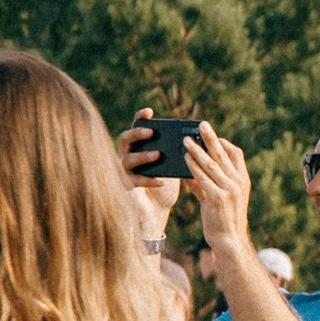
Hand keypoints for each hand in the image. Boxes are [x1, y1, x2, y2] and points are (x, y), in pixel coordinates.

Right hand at [120, 108, 180, 237]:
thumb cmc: (166, 184)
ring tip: (157, 155)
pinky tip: (162, 180)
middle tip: (151, 132)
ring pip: (126, 159)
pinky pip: (135, 180)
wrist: (157, 208)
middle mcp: (127, 155)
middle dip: (136, 134)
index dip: (140, 118)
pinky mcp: (126, 186)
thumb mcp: (173, 166)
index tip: (150, 112)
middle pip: (125, 139)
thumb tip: (195, 141)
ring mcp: (124, 170)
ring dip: (142, 156)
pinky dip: (149, 180)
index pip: (136, 128)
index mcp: (138, 147)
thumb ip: (177, 153)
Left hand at [188, 123, 255, 259]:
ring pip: (211, 164)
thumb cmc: (223, 220)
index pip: (236, 154)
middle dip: (211, 138)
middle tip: (201, 124)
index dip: (224, 143)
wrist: (229, 240)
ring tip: (186, 140)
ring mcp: (229, 190)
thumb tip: (189, 172)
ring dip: (197, 150)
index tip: (211, 136)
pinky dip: (193, 167)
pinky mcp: (217, 198)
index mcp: (243, 181)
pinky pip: (203, 178)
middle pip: (224, 155)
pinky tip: (184, 159)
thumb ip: (206, 184)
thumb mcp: (218, 199)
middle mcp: (239, 183)